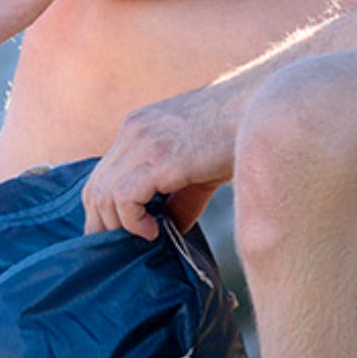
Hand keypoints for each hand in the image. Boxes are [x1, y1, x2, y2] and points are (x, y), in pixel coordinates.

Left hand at [81, 82, 243, 240]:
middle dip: (102, 224)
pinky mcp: (162, 159)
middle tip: (119, 250)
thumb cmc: (236, 135)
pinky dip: (132, 222)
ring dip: (117, 227)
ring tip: (143, 239)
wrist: (261, 107)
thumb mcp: (196, 166)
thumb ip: (177, 197)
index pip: (101, 175)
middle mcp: (133, 131)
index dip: (103, 210)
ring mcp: (145, 142)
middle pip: (94, 187)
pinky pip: (124, 197)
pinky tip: (153, 232)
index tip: (115, 236)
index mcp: (137, 128)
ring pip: (104, 195)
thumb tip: (168, 231)